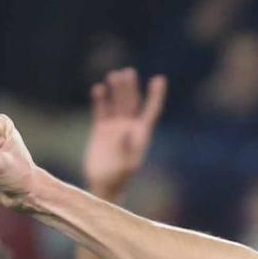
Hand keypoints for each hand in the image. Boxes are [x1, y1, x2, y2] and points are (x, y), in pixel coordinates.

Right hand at [83, 68, 166, 202]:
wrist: (103, 185)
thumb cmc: (118, 178)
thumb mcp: (126, 164)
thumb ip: (127, 146)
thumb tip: (127, 129)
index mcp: (141, 134)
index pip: (151, 110)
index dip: (156, 96)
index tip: (159, 80)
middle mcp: (130, 127)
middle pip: (132, 103)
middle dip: (131, 88)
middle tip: (128, 73)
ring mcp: (115, 127)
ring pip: (118, 103)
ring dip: (117, 90)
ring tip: (114, 76)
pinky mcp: (102, 129)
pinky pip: (102, 110)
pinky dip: (101, 100)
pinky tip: (99, 89)